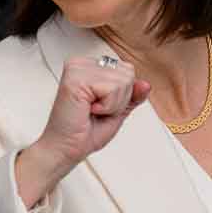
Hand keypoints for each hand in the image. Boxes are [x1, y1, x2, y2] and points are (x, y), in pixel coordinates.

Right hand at [15, 57, 149, 208]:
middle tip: (96, 110)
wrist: (65, 149)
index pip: (127, 70)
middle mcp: (82, 63)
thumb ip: (132, 96)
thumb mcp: (117, 111)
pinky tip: (88, 109)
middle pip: (128, 73)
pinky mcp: (75, 78)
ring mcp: (77, 68)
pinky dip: (107, 106)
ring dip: (113, 104)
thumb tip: (146, 84)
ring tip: (91, 110)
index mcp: (89, 66)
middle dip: (120, 99)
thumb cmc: (84, 132)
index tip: (100, 106)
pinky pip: (112, 88)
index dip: (123, 95)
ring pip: (123, 81)